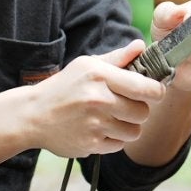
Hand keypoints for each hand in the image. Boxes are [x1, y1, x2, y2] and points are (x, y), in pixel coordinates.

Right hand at [27, 39, 166, 156]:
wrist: (33, 115)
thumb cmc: (64, 87)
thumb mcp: (87, 65)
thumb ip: (117, 58)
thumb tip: (141, 46)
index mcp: (99, 76)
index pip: (145, 88)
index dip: (156, 91)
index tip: (155, 91)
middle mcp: (98, 100)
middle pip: (143, 112)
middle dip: (139, 109)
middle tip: (125, 105)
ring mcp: (94, 124)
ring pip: (134, 131)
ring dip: (128, 126)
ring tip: (112, 118)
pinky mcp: (91, 144)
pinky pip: (119, 145)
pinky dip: (114, 139)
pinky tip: (99, 129)